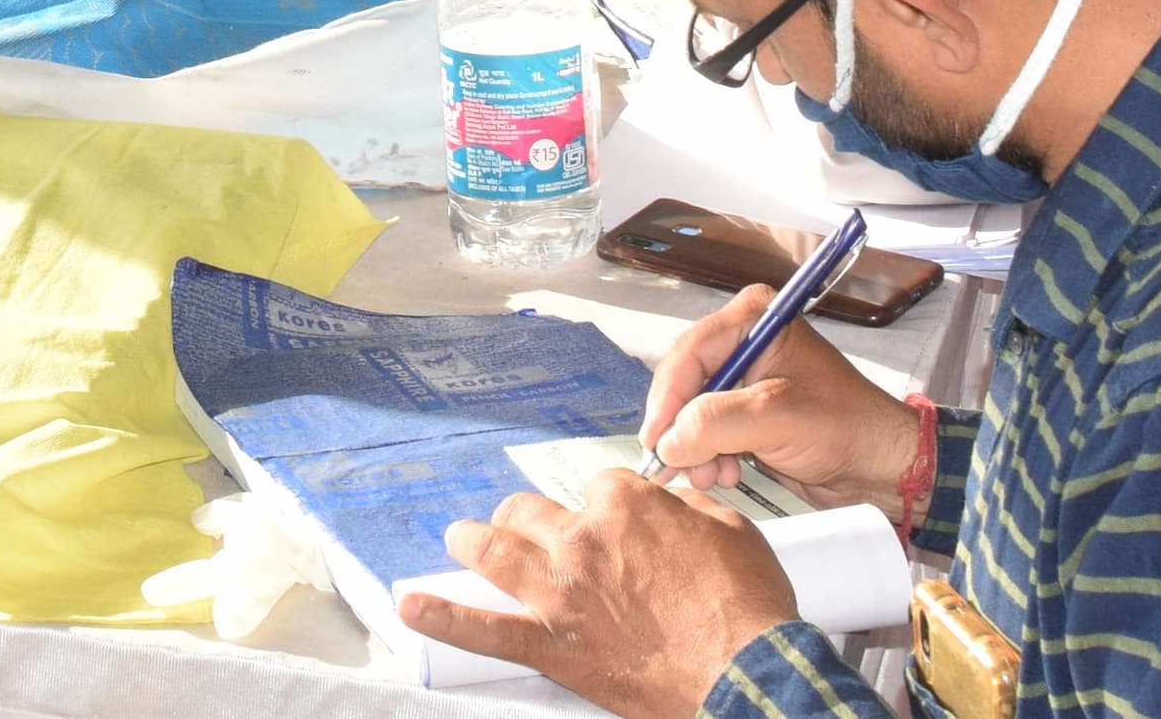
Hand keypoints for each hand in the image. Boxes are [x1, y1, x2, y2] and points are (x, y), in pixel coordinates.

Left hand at [398, 480, 796, 718]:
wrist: (748, 674)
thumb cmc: (749, 609)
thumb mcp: (731, 530)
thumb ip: (686, 510)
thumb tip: (669, 508)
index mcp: (627, 504)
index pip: (595, 487)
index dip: (601, 509)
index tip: (608, 526)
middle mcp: (584, 538)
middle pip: (533, 511)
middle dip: (530, 519)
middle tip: (531, 533)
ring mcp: (561, 591)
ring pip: (495, 550)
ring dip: (472, 542)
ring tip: (459, 541)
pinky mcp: (553, 643)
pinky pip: (486, 629)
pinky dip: (443, 617)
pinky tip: (411, 606)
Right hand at [641, 299, 918, 511]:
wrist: (880, 465)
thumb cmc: (846, 427)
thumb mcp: (776, 418)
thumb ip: (715, 423)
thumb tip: (666, 442)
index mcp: (755, 320)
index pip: (690, 352)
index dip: (667, 399)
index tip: (656, 441)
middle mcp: (745, 342)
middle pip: (684, 382)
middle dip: (681, 428)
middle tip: (680, 466)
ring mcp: (745, 378)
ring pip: (691, 410)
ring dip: (694, 447)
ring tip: (712, 476)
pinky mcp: (747, 411)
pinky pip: (707, 430)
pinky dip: (707, 455)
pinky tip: (724, 474)